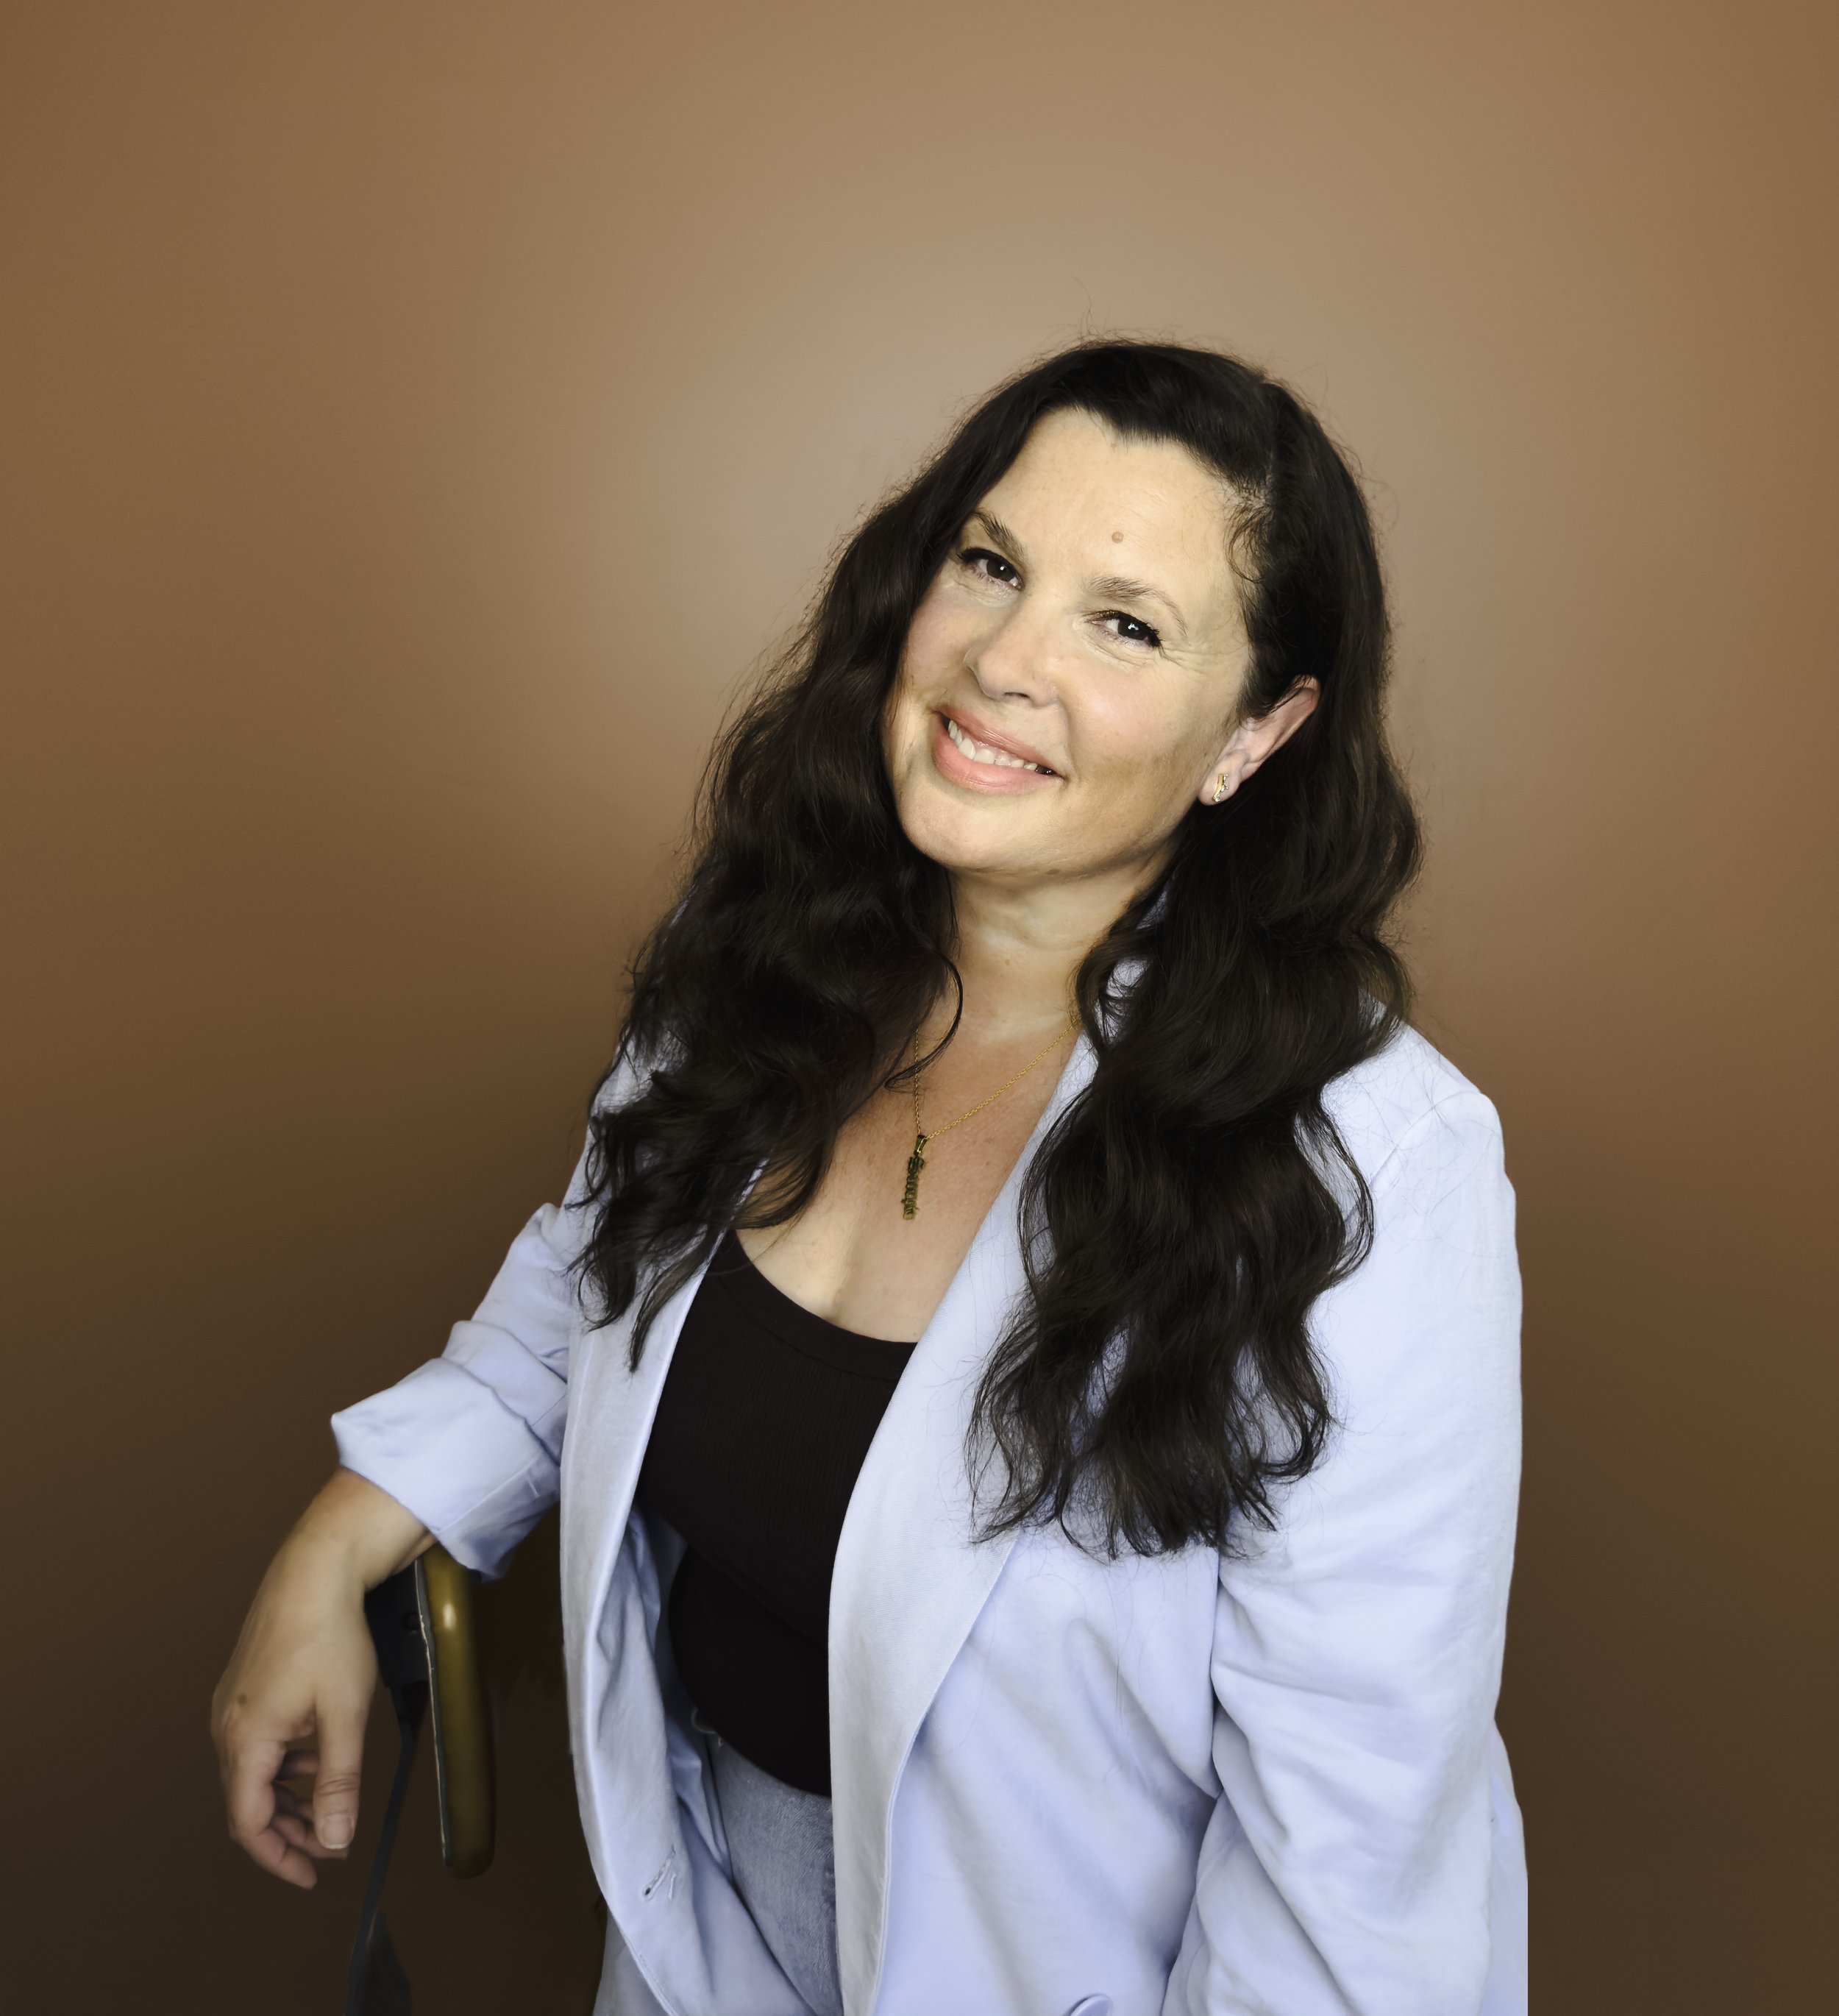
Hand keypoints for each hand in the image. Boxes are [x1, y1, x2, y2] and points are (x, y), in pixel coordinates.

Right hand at [211, 1469, 429, 1888]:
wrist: (317, 1568)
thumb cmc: (330, 1634)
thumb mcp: (344, 1715)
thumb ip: (339, 1782)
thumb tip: (335, 1840)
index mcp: (245, 1740)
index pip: (249, 1823)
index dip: (279, 1857)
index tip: (311, 1875)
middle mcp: (226, 1726)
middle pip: (247, 1801)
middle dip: (286, 1831)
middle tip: (326, 1847)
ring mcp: (232, 1705)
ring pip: (252, 1773)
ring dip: (286, 1797)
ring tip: (326, 1806)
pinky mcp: (246, 1687)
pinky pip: (257, 1743)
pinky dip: (284, 1764)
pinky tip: (316, 1757)